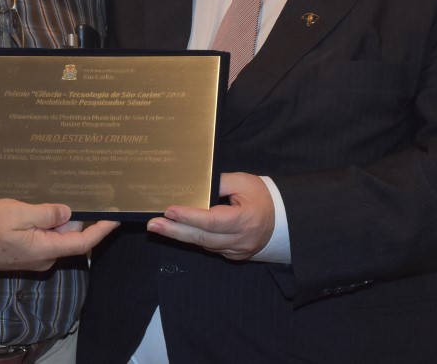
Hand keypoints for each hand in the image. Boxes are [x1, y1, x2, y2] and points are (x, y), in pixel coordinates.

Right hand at [0, 199, 118, 270]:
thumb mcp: (17, 214)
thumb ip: (45, 214)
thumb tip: (68, 212)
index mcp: (45, 249)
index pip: (83, 242)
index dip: (102, 230)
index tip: (116, 217)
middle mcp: (44, 257)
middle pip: (73, 239)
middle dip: (86, 221)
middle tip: (97, 198)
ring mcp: (35, 257)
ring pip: (59, 237)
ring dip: (67, 221)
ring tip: (75, 198)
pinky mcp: (26, 253)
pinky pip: (46, 238)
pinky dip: (53, 224)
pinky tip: (51, 208)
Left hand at [146, 172, 273, 259]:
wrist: (283, 219)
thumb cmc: (262, 196)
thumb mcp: (242, 182)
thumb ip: (217, 183)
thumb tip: (193, 186)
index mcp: (246, 219)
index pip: (212, 220)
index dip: (190, 216)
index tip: (170, 210)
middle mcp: (241, 240)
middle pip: (203, 237)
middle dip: (175, 231)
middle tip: (153, 225)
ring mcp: (237, 251)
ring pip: (204, 244)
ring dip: (180, 235)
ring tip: (159, 227)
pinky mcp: (233, 255)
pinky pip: (210, 247)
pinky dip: (194, 238)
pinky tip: (178, 231)